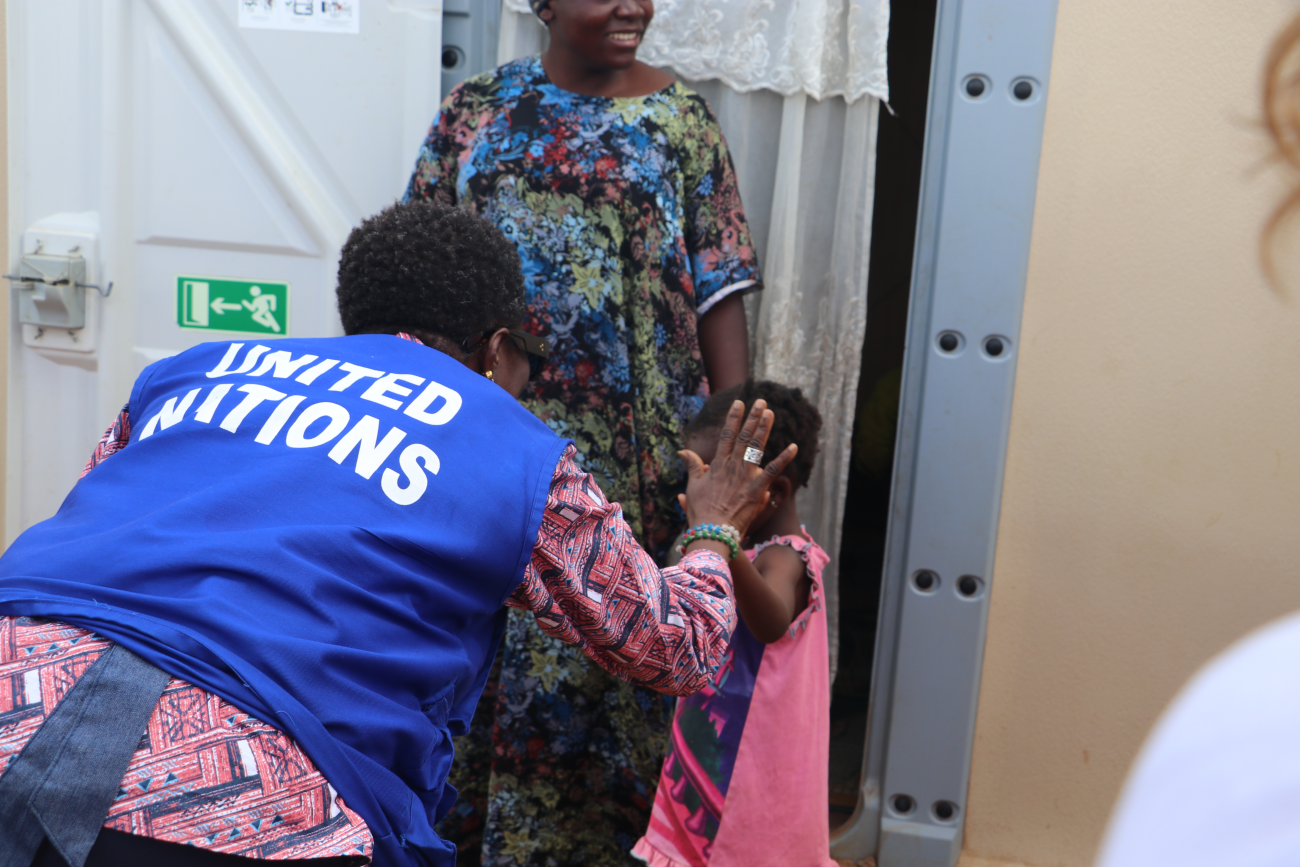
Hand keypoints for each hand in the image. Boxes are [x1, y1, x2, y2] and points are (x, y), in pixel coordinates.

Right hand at [679, 399, 797, 538]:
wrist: (712, 532)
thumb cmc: (701, 512)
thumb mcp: (692, 487)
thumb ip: (693, 466)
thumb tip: (683, 451)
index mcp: (718, 464)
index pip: (726, 435)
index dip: (733, 418)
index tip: (739, 403)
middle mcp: (733, 466)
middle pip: (744, 437)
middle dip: (752, 417)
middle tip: (760, 401)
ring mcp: (746, 477)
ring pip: (757, 447)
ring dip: (764, 429)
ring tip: (770, 413)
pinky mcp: (758, 489)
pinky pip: (773, 471)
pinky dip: (784, 458)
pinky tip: (794, 446)